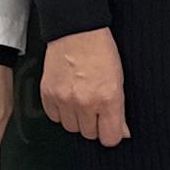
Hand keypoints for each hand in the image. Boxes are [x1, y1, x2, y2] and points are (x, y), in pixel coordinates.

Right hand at [39, 28, 126, 145]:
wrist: (76, 30)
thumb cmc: (100, 50)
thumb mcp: (118, 79)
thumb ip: (119, 110)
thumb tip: (121, 132)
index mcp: (108, 98)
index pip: (109, 138)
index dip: (111, 134)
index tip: (110, 128)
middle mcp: (85, 102)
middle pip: (89, 134)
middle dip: (93, 123)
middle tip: (94, 105)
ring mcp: (64, 99)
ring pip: (71, 128)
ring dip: (76, 118)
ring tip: (80, 98)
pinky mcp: (48, 94)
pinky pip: (54, 117)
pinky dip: (61, 111)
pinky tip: (67, 96)